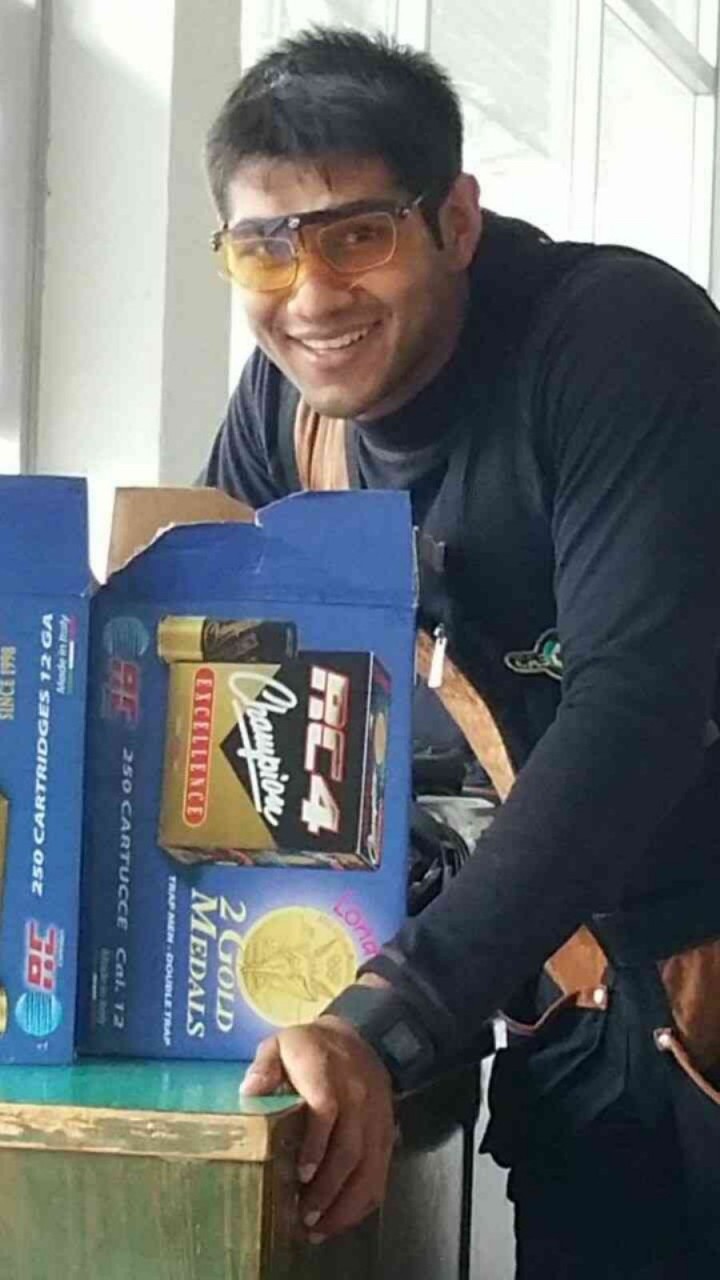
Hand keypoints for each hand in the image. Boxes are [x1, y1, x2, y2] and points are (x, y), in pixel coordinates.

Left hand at [242, 1010, 394, 1241]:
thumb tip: (249, 1091)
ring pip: (370, 1166)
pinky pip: (381, 1172)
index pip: (326, 1108)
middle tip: (305, 1217)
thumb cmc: (309, 1048)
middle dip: (328, 1188)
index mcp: (327, 1070)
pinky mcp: (387, 1132)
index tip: (302, 1175)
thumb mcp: (280, 1044)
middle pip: (350, 1147)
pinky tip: (342, 1220)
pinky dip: (364, 1201)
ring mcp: (377, 1116)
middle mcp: (358, 1094)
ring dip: (347, 1203)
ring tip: (320, 1229)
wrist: (358, 1036)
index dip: (316, 1143)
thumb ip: (264, 1065)